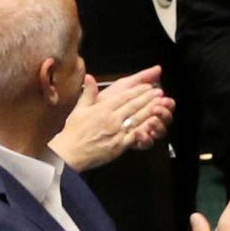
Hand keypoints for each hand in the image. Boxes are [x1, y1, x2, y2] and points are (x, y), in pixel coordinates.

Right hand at [52, 68, 172, 170]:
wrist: (70, 153)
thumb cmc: (73, 132)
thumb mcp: (79, 109)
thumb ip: (88, 93)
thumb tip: (89, 77)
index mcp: (102, 109)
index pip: (124, 97)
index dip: (137, 90)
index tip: (147, 86)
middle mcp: (111, 119)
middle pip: (134, 106)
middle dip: (148, 98)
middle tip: (158, 92)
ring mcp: (117, 132)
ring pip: (137, 119)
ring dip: (150, 110)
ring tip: (159, 104)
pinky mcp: (120, 145)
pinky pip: (135, 135)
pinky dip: (145, 129)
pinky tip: (153, 124)